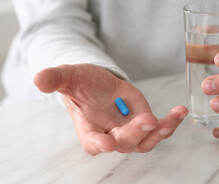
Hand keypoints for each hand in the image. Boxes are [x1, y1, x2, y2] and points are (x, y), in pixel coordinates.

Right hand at [34, 64, 187, 154]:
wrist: (95, 83)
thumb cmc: (79, 83)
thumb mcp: (67, 76)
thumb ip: (55, 78)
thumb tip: (39, 79)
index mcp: (88, 127)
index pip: (92, 140)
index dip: (98, 143)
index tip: (106, 143)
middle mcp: (109, 133)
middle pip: (123, 142)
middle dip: (134, 134)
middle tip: (146, 121)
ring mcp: (128, 128)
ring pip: (145, 141)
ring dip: (159, 132)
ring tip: (171, 119)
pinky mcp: (142, 120)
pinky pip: (157, 128)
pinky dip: (170, 122)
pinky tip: (179, 111)